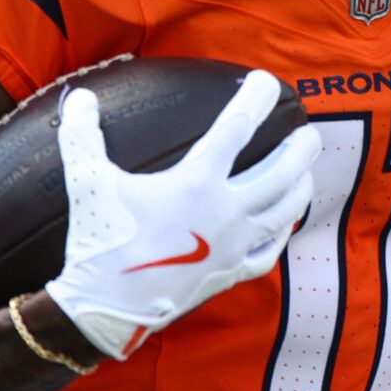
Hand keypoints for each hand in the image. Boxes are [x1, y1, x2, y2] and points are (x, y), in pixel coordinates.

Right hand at [44, 71, 319, 359]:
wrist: (107, 308)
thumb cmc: (100, 239)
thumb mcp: (87, 182)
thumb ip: (83, 135)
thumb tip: (80, 97)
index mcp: (196, 182)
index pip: (237, 127)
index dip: (256, 98)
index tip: (268, 82)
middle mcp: (225, 211)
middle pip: (280, 171)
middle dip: (300, 148)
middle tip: (310, 131)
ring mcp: (233, 245)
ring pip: (284, 211)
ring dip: (300, 187)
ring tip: (306, 170)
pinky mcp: (230, 274)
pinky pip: (268, 252)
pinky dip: (282, 234)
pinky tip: (285, 224)